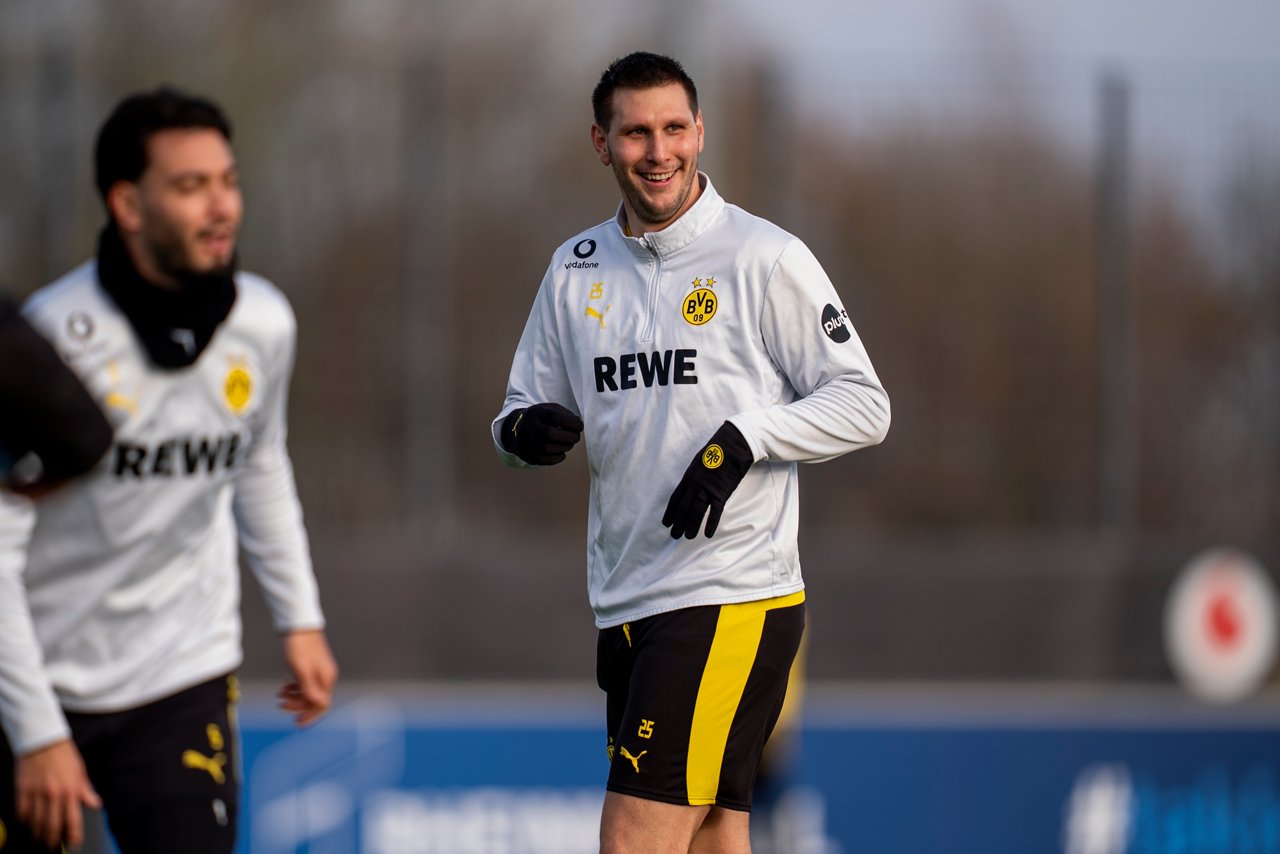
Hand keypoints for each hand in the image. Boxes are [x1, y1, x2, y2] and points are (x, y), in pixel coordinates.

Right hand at [15, 738, 101, 849]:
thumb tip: (95, 804)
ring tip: (41, 837)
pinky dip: (25, 821)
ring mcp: (37, 793)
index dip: (74, 834)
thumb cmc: (64, 754)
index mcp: (71, 789)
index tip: (74, 843)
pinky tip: (28, 823)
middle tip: (53, 846)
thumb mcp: (80, 771)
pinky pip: (22, 812)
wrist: (43, 739)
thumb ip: (86, 790)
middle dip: (53, 839)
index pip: (73, 819)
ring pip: (36, 822)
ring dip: (38, 832)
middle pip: (52, 825)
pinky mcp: (22, 790)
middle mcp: (54, 794)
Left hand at [279, 629, 338, 725]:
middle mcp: (326, 676)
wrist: (298, 624)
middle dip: (298, 706)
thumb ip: (310, 689)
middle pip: (314, 700)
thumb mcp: (301, 670)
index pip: (322, 705)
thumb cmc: (300, 646)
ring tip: (279, 694)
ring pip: (308, 692)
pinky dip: (294, 687)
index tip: (296, 722)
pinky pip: (305, 683)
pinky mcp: (312, 665)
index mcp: (326, 678)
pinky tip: (284, 685)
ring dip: (294, 697)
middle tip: (281, 706)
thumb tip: (320, 706)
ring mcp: (319, 670)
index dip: (310, 716)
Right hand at [500, 403, 583, 464]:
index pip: (554, 417)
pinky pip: (542, 460)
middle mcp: (526, 426)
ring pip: (546, 449)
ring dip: (563, 448)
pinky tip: (562, 453)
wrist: (520, 428)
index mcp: (535, 412)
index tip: (580, 426)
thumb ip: (567, 416)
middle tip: (576, 437)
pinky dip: (556, 458)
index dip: (571, 423)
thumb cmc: (544, 419)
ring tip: (569, 444)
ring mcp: (523, 440)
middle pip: (549, 434)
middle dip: (568, 437)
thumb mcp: (553, 410)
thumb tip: (578, 425)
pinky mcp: (524, 454)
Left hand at [662, 422, 753, 538]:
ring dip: (691, 526)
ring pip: (696, 512)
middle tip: (674, 535)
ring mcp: (707, 489)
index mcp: (688, 477)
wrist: (732, 446)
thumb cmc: (717, 451)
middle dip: (678, 523)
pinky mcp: (721, 493)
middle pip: (683, 508)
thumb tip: (692, 485)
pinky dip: (711, 523)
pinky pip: (715, 511)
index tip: (666, 523)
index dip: (670, 512)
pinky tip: (707, 534)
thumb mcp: (699, 462)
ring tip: (687, 537)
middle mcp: (694, 485)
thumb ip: (694, 476)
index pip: (675, 499)